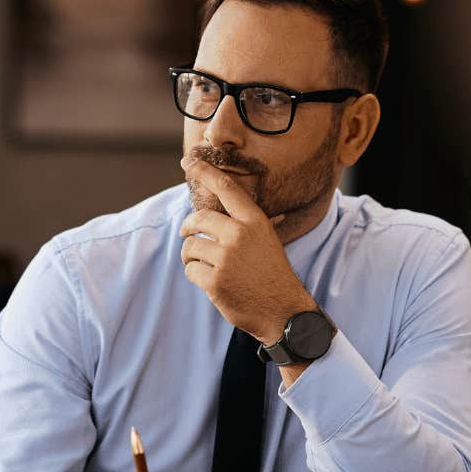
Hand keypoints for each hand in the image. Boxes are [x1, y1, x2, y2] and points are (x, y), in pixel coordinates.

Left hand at [179, 157, 315, 343]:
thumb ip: (243, 224)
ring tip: (204, 264)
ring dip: (191, 256)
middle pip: (198, 219)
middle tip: (187, 233)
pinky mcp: (215, 281)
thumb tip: (214, 210)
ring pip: (190, 246)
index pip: (227, 189)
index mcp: (254, 222)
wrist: (283, 311)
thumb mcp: (266, 240)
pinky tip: (211, 281)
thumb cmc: (271, 274)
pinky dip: (195, 275)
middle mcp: (240, 235)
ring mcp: (227, 259)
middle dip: (187, 227)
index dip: (205, 172)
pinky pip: (190, 269)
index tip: (189, 160)